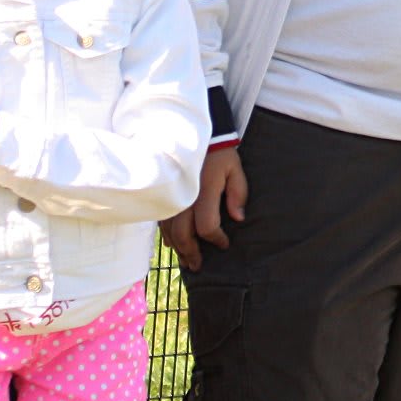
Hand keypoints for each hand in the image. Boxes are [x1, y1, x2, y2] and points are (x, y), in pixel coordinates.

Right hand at [162, 146, 246, 271]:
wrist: (197, 134)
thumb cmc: (219, 153)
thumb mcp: (235, 169)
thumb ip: (238, 193)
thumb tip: (238, 218)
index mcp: (204, 192)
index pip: (207, 226)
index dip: (217, 239)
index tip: (224, 244)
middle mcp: (183, 199)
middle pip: (183, 235)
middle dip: (192, 253)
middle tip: (198, 265)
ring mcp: (170, 199)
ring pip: (170, 232)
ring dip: (178, 249)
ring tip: (187, 261)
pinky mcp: (163, 197)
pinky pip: (162, 223)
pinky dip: (168, 237)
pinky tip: (174, 244)